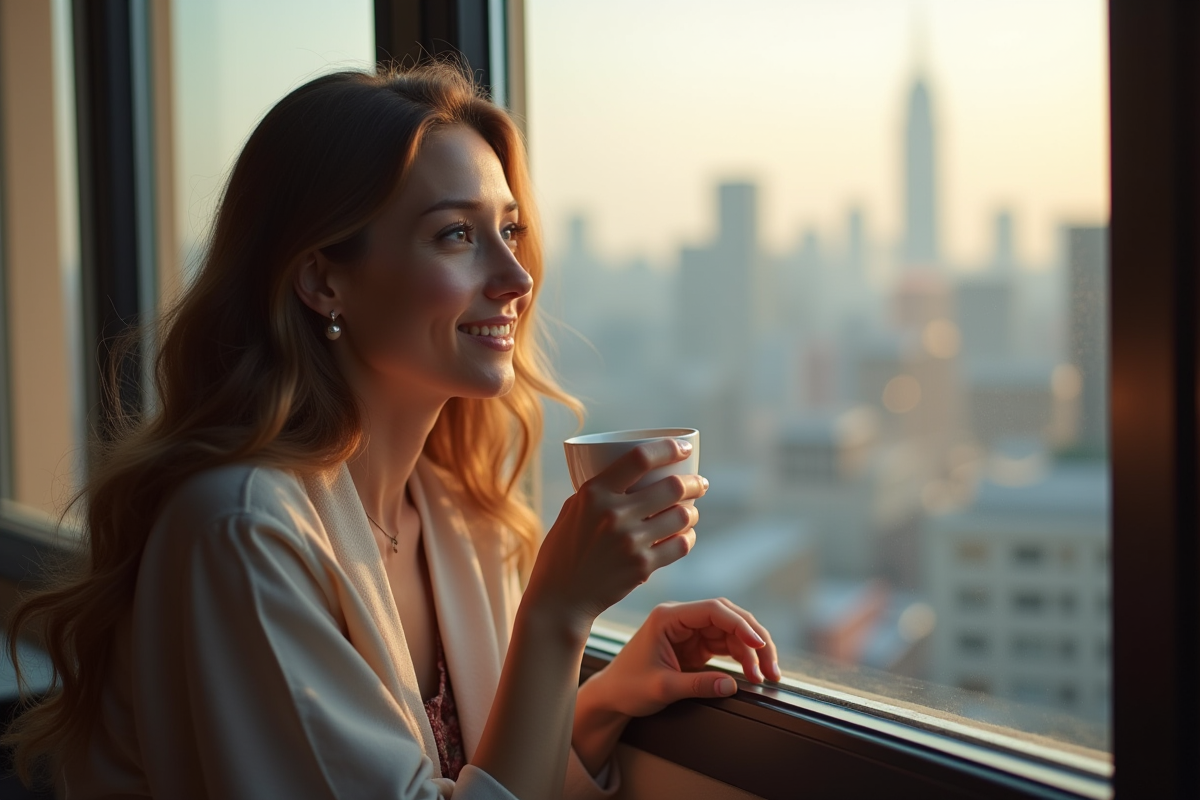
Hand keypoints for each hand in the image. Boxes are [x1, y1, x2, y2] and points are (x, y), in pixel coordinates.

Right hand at [524, 439, 708, 635]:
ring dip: (692, 512)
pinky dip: (688, 538)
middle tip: (699, 483)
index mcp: (594, 492)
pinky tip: (685, 535)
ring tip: (691, 511)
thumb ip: (599, 491)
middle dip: (694, 482)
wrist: (560, 598)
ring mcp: (630, 542)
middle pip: (672, 487)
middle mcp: (613, 514)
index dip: (668, 448)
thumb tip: (634, 474)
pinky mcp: (642, 567)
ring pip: (682, 516)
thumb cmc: (564, 550)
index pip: (640, 458)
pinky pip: (681, 545)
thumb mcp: (572, 509)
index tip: (683, 448)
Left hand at [584, 599, 782, 718]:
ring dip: (752, 651)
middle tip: (771, 666)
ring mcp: (690, 630)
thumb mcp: (662, 688)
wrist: (612, 695)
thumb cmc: (628, 687)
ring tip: (768, 674)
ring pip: (732, 631)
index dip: (740, 626)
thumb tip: (732, 686)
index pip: (713, 611)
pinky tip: (754, 672)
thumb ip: (697, 685)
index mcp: (669, 617)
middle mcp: (682, 618)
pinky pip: (727, 645)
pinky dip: (743, 657)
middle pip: (729, 617)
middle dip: (754, 639)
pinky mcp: (696, 644)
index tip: (759, 646)